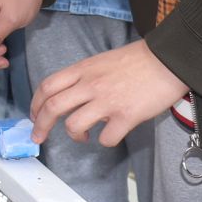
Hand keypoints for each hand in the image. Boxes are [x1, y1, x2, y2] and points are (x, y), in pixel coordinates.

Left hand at [30, 39, 187, 147]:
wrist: (168, 60)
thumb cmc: (138, 60)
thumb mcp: (101, 61)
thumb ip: (84, 77)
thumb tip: (72, 96)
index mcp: (83, 70)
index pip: (47, 86)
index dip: (35, 104)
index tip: (33, 116)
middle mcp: (90, 85)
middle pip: (53, 107)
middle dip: (40, 126)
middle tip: (38, 137)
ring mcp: (107, 101)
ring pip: (74, 125)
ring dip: (74, 136)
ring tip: (82, 136)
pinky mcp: (126, 116)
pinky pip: (106, 138)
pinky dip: (105, 141)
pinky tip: (110, 135)